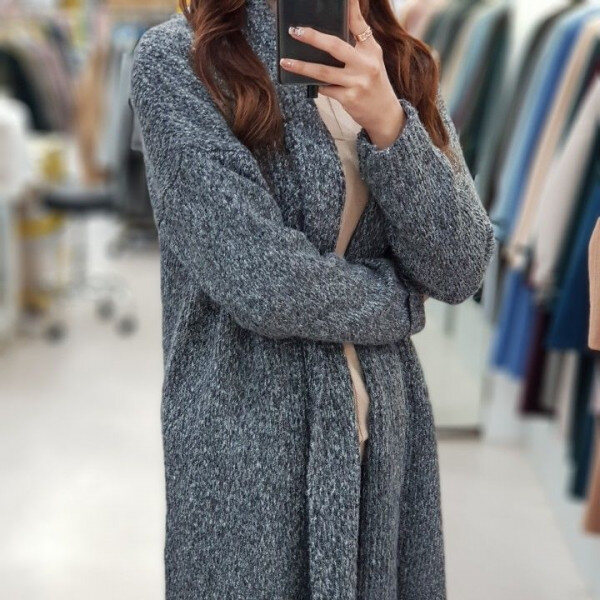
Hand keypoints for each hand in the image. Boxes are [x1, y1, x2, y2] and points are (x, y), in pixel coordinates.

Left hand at [279, 0, 405, 148]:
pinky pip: (325, 89)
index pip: (358, 23)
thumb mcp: (371, 59)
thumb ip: (357, 41)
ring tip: (285, 62)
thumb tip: (333, 28)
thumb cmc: (373, 82)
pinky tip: (306, 81)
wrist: (385, 113)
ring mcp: (357, 82)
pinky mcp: (349, 99)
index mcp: (371, 49)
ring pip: (323, 71)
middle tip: (295, 31)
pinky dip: (316, 84)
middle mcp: (366, 64)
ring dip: (302, 66)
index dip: (350, 7)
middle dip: (313, 37)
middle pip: (335, 46)